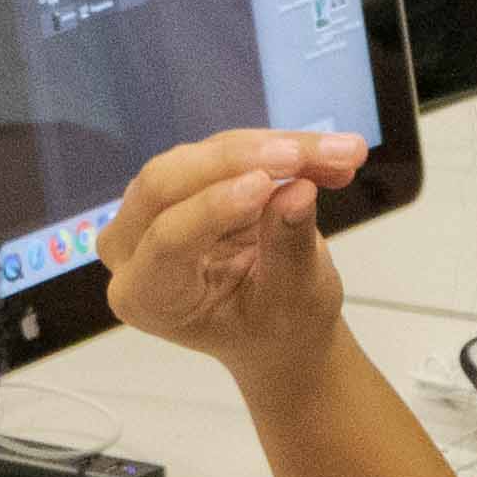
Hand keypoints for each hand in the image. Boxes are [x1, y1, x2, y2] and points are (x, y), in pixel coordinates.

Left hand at [102, 129, 371, 377]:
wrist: (276, 327)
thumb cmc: (278, 329)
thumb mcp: (292, 302)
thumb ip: (288, 248)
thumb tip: (298, 190)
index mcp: (147, 297)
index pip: (167, 240)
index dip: (214, 207)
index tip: (267, 183)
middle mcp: (130, 247)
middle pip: (168, 181)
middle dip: (243, 160)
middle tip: (304, 155)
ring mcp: (149, 208)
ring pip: (204, 155)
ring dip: (275, 148)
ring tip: (345, 155)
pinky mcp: (181, 179)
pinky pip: (226, 149)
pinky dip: (279, 148)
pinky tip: (328, 155)